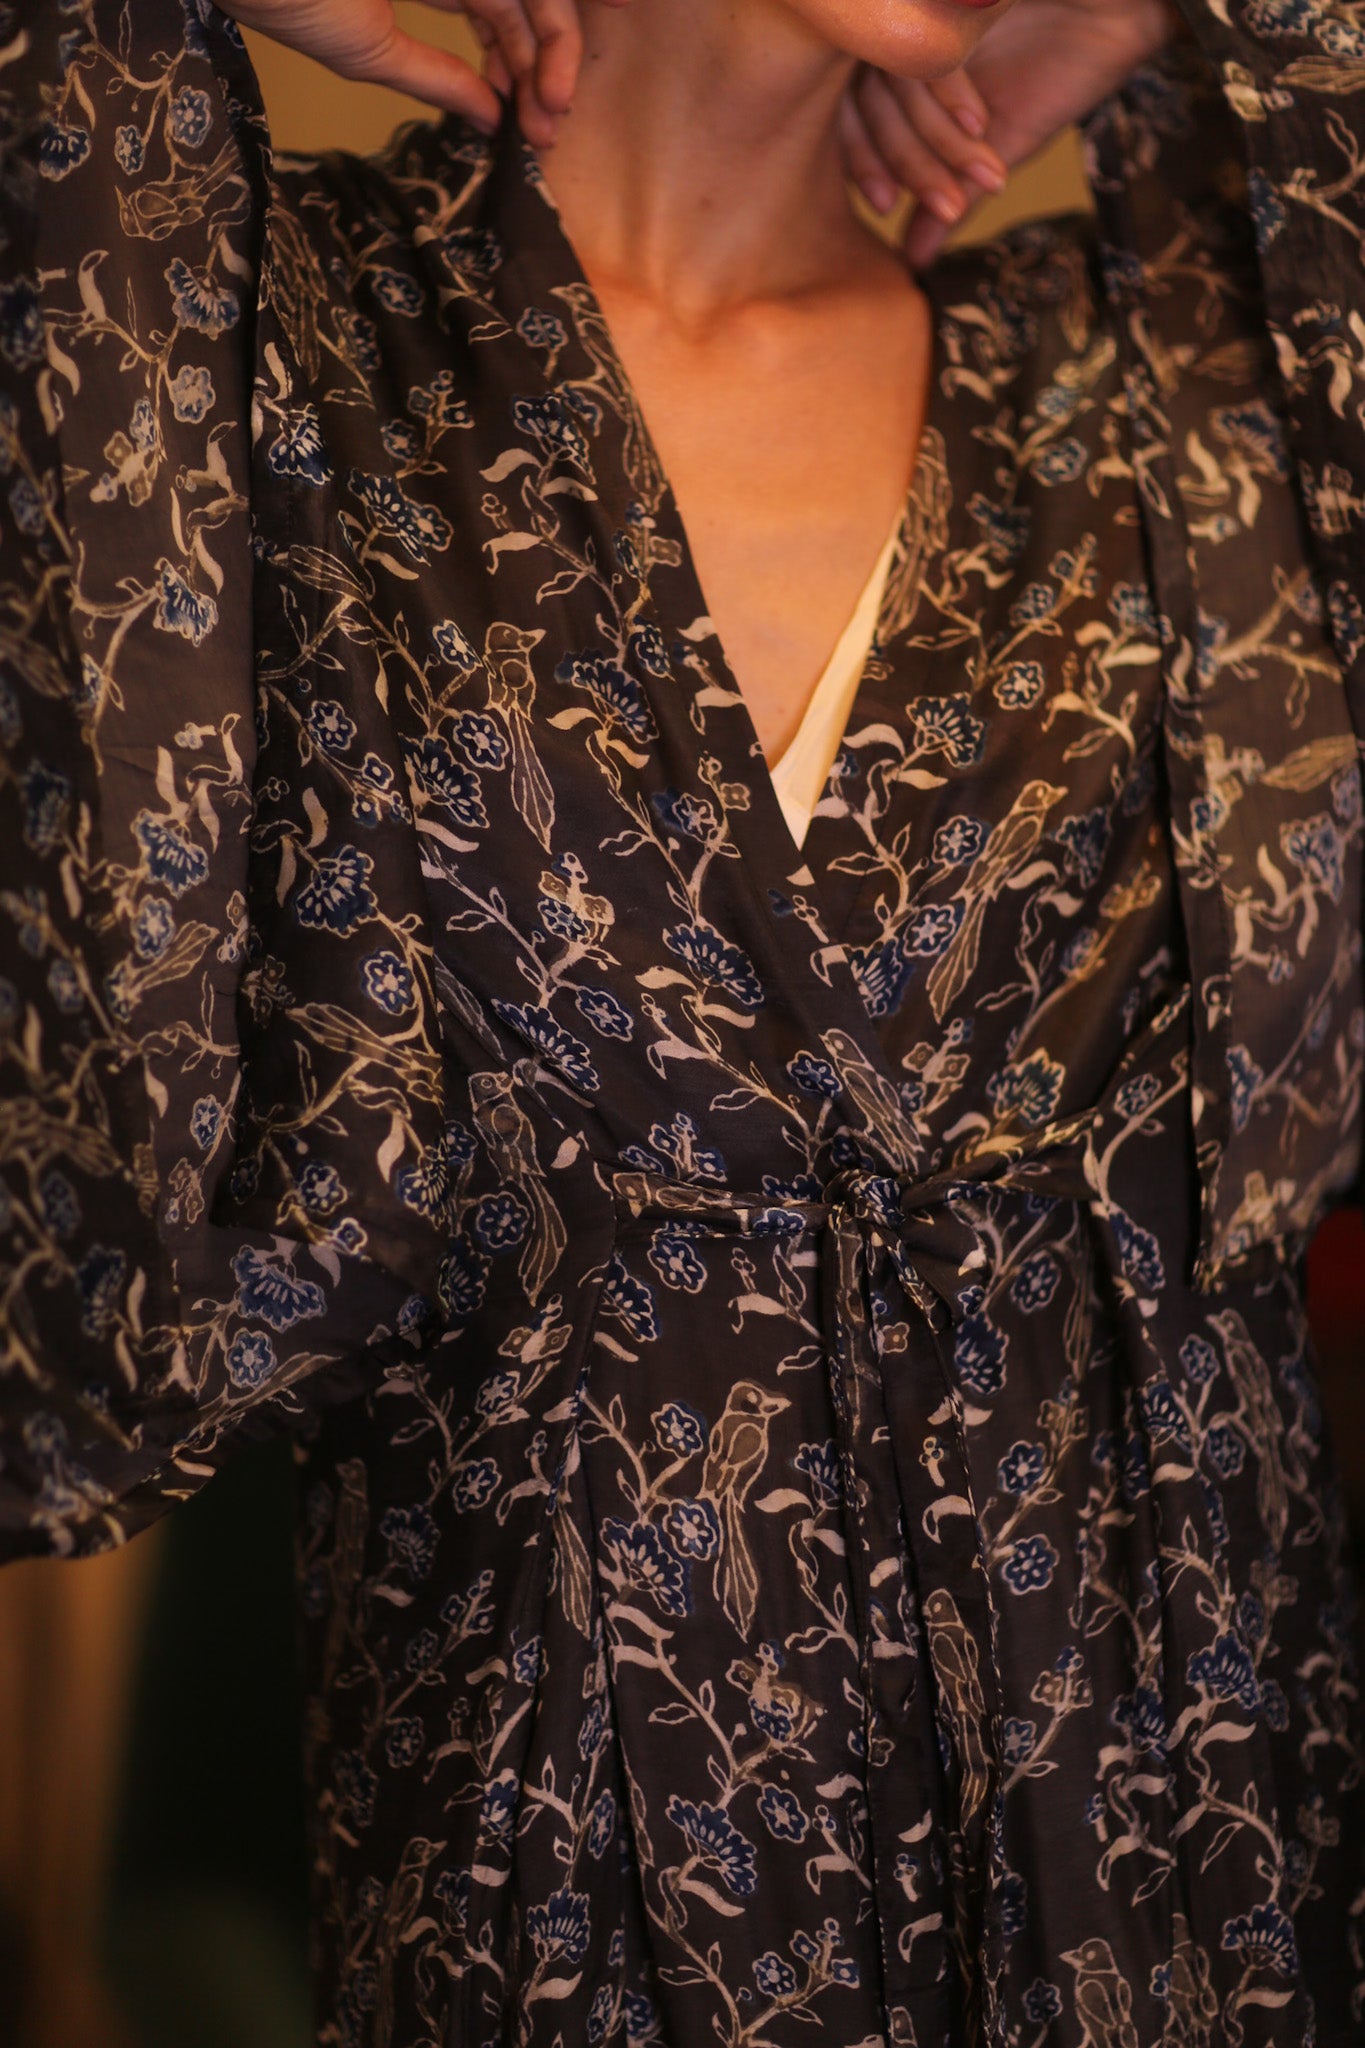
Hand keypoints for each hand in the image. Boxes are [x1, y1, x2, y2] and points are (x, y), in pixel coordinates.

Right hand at [211, 0, 608, 138]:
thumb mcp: (373, 51)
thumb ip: (437, 80)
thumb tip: (491, 120)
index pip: (497, 20)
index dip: (525, 68)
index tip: (535, 127)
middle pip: (521, 3)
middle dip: (549, 64)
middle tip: (551, 123)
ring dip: (552, 42)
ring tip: (555, 101)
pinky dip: (540, 17)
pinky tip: (552, 53)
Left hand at [841, 0, 1181, 268]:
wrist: (1121, 9)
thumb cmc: (1059, 62)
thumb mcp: (995, 144)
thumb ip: (950, 195)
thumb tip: (912, 260)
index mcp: (905, 54)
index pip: (850, 111)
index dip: (860, 162)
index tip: (884, 207)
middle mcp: (908, 18)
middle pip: (868, 99)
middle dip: (902, 161)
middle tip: (939, 204)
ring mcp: (930, 3)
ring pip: (898, 80)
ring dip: (936, 141)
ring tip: (981, 173)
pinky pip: (930, 49)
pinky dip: (950, 96)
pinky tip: (981, 123)